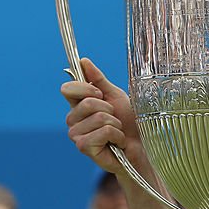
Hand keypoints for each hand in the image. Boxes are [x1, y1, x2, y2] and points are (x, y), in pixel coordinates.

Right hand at [61, 58, 145, 174]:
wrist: (141, 145)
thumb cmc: (128, 122)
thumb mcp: (115, 96)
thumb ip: (98, 79)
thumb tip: (82, 60)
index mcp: (77, 105)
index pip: (67, 89)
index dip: (85, 88)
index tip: (100, 93)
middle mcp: (73, 120)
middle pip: (87, 102)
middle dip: (109, 109)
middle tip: (114, 119)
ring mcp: (76, 135)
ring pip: (98, 117)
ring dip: (116, 124)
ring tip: (117, 132)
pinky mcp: (84, 147)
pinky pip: (104, 131)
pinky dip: (117, 135)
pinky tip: (116, 143)